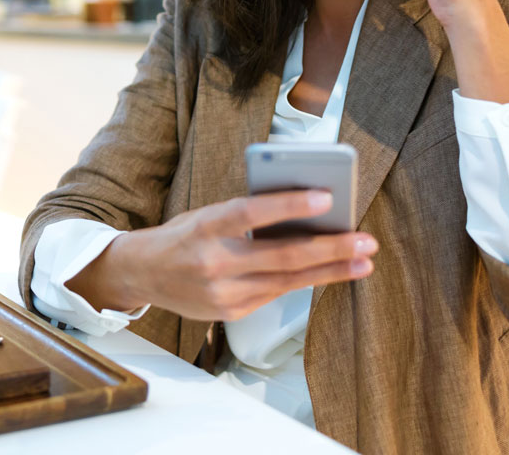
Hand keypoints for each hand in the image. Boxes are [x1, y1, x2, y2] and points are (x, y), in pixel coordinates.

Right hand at [66, 190, 376, 320]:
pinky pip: (275, 294)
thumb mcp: (208, 214)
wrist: (143, 274)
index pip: (251, 213)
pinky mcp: (230, 313)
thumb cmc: (183, 235)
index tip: (326, 196)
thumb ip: (248, 215)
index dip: (289, 205)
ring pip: (287, 282)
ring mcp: (222, 293)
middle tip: (365, 240)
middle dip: (330, 248)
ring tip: (362, 260)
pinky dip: (304, 281)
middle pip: (281, 256)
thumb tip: (302, 212)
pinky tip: (330, 272)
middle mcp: (213, 263)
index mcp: (205, 226)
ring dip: (330, 271)